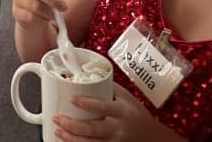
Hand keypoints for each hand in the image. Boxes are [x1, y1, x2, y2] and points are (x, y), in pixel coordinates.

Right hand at [12, 0, 64, 33]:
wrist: (35, 20)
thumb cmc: (44, 2)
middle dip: (52, 0)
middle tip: (63, 7)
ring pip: (35, 5)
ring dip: (48, 12)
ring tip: (54, 16)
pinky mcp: (16, 12)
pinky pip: (30, 16)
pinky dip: (41, 19)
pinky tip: (44, 20)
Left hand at [53, 83, 178, 140]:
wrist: (154, 139)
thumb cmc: (138, 116)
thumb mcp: (128, 98)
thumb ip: (110, 87)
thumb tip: (88, 75)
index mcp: (122, 112)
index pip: (102, 107)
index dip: (86, 103)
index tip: (72, 99)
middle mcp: (118, 129)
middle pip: (92, 129)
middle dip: (71, 124)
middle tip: (56, 117)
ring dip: (71, 138)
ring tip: (58, 130)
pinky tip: (68, 141)